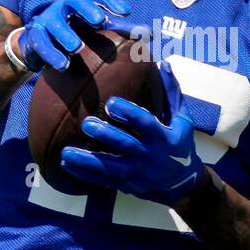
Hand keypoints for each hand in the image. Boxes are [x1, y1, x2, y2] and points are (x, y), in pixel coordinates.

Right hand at [10, 0, 130, 71]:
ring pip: (56, 23)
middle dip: (87, 9)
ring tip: (77, 47)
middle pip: (75, 0)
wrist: (39, 41)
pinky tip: (63, 65)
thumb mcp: (95, 30)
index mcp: (81, 2)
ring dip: (66, 34)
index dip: (110, 0)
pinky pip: (42, 43)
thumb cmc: (75, 31)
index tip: (126, 12)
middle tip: (100, 20)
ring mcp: (47, 19)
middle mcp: (64, 6)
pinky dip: (52, 54)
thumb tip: (150, 33)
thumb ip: (121, 31)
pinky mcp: (35, 35)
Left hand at [59, 60, 204, 205]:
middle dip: (105, 135)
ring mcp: (136, 173)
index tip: (111, 103)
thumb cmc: (180, 145)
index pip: (145, 124)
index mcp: (163, 137)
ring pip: (109, 167)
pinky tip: (66, 165)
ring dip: (87, 160)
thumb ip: (172, 93)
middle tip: (86, 124)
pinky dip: (84, 174)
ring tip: (66, 153)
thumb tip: (164, 64)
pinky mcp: (126, 184)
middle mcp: (149, 156)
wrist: (182, 184)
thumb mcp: (182, 120)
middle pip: (125, 145)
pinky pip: (102, 180)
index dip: (129, 113)